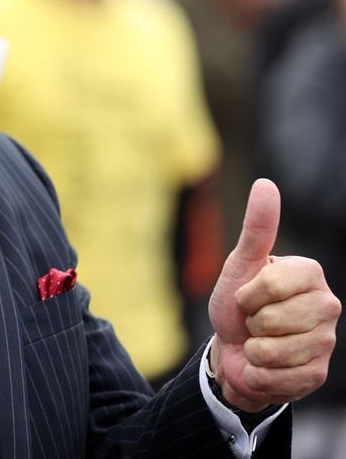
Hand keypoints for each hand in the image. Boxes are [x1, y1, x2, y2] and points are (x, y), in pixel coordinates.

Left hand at [208, 179, 340, 410]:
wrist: (232, 349)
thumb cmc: (237, 303)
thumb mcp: (240, 263)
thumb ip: (257, 227)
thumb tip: (266, 184)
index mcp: (310, 274)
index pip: (272, 284)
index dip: (247, 294)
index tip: (247, 295)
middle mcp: (327, 306)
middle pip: (274, 319)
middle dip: (251, 323)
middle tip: (254, 321)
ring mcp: (327, 341)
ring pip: (276, 351)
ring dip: (253, 351)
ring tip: (258, 343)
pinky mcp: (319, 373)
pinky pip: (280, 377)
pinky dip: (259, 374)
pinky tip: (263, 366)